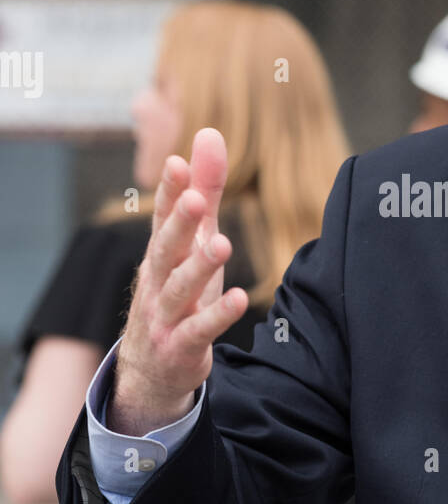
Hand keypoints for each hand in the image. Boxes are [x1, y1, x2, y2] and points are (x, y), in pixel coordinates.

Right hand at [107, 128, 248, 434]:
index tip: (177, 162)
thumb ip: (204, 190)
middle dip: (178, 224)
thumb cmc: (178, 293)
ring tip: (221, 244)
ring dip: (199, 267)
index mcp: (160, 252)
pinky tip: (240, 299)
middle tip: (193, 198)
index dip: (168, 191)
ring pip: (178, 289)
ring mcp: (165, 316)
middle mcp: (157, 280)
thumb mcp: (193, 242)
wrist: (151, 370)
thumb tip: (210, 133)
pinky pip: (199, 331)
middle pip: (165, 249)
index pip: (161, 217)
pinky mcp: (181, 347)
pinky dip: (217, 316)